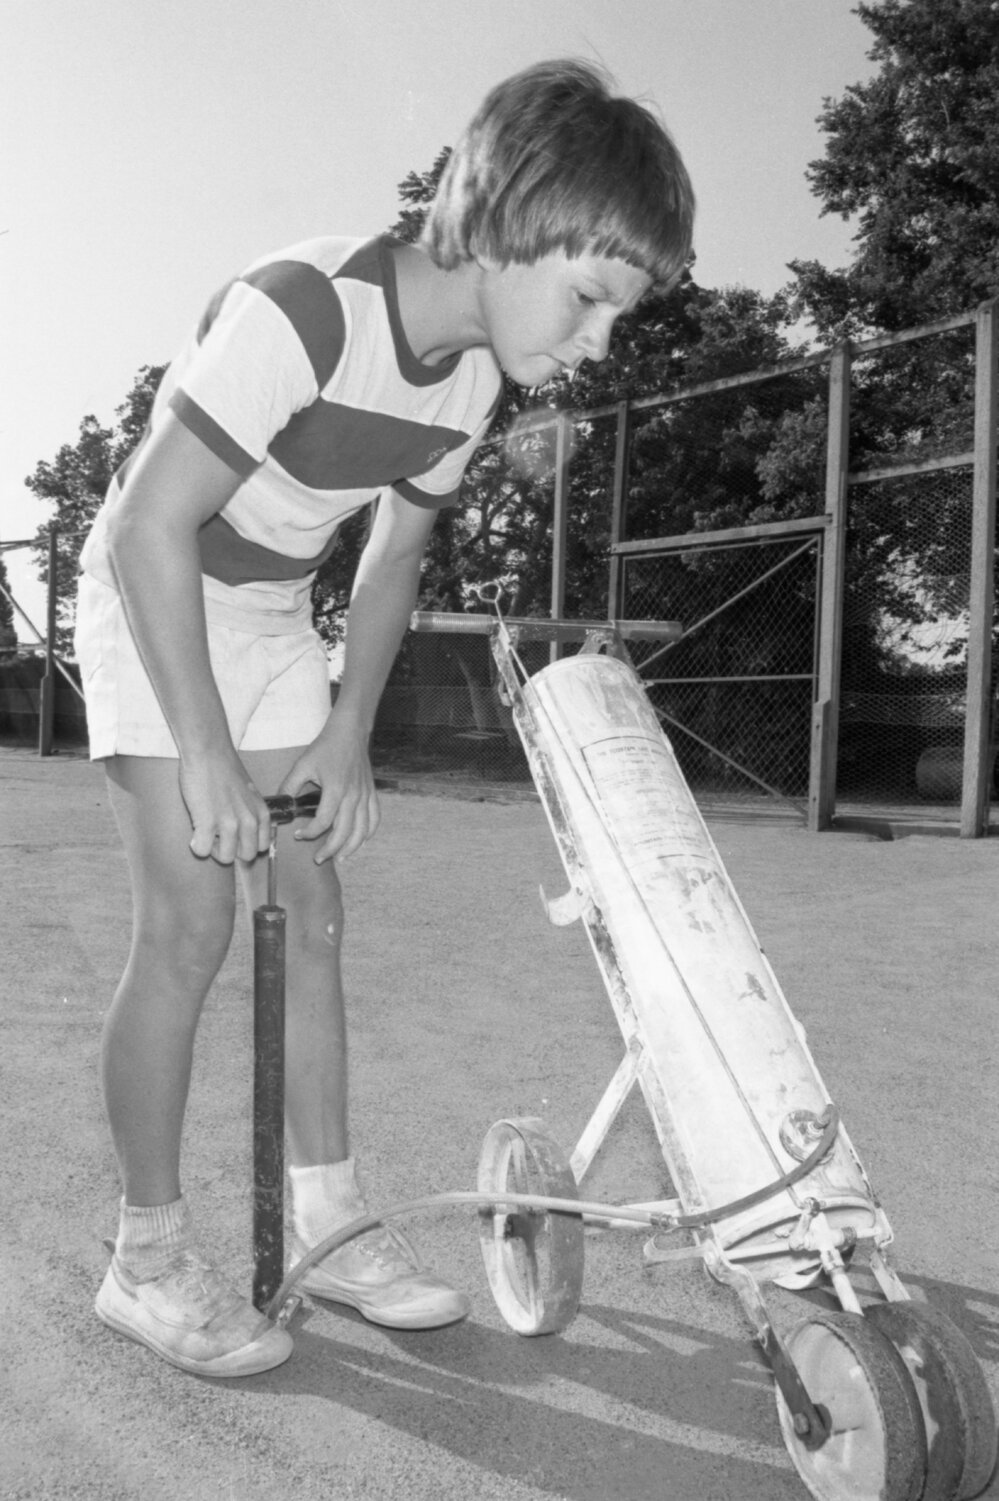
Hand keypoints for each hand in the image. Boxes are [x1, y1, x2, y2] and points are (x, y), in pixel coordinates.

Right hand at [179, 752, 271, 863]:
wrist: (208, 752)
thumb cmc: (226, 769)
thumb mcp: (250, 793)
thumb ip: (252, 813)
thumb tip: (247, 834)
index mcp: (261, 813)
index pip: (263, 847)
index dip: (246, 844)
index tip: (235, 835)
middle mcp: (249, 821)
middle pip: (247, 856)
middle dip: (232, 850)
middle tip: (218, 836)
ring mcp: (229, 823)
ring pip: (226, 858)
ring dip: (213, 849)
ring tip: (206, 833)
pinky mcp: (207, 822)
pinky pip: (202, 850)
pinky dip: (196, 846)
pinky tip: (194, 832)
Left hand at [279, 712, 379, 862]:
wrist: (350, 732)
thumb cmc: (326, 747)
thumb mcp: (303, 764)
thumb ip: (290, 785)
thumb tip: (280, 803)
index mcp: (334, 789)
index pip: (322, 822)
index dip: (309, 833)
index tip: (298, 835)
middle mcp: (352, 796)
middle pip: (344, 832)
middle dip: (330, 849)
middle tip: (319, 858)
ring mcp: (364, 795)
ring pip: (362, 830)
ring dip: (351, 847)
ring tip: (340, 857)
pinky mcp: (371, 793)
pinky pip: (374, 819)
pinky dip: (369, 833)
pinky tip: (361, 841)